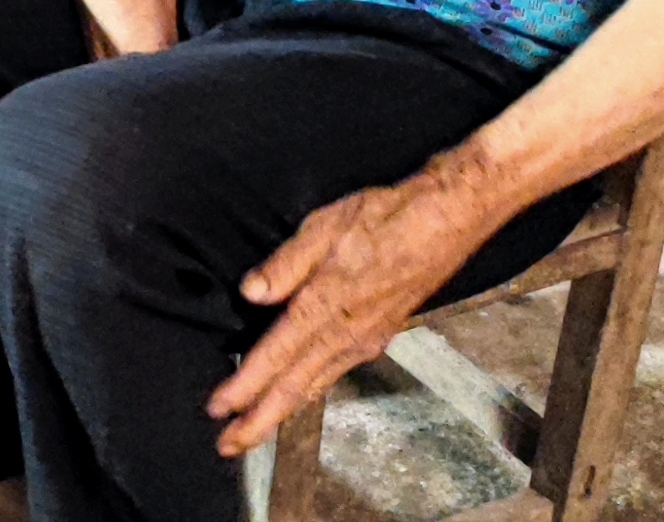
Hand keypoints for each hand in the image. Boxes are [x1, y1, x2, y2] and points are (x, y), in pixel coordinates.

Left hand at [207, 175, 497, 454]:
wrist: (445, 222)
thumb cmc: (384, 218)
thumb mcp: (324, 227)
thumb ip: (285, 264)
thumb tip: (250, 293)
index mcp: (327, 308)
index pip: (276, 357)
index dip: (245, 387)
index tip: (217, 410)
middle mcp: (347, 335)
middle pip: (295, 388)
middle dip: (259, 420)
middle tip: (227, 445)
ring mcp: (365, 340)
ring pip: (315, 384)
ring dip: (280, 410)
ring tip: (252, 429)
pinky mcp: (377, 335)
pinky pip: (333, 371)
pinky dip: (307, 390)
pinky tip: (295, 393)